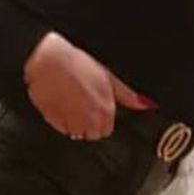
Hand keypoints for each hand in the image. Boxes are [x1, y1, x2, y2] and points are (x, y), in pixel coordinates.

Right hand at [22, 31, 157, 138]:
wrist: (47, 60)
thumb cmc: (77, 64)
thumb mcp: (108, 76)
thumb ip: (127, 95)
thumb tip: (145, 104)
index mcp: (105, 111)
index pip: (107, 130)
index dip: (101, 118)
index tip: (95, 106)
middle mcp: (89, 121)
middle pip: (92, 134)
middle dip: (88, 122)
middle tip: (81, 101)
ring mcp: (70, 123)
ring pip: (75, 132)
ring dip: (73, 121)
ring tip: (70, 100)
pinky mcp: (53, 121)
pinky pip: (60, 127)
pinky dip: (60, 118)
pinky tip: (60, 101)